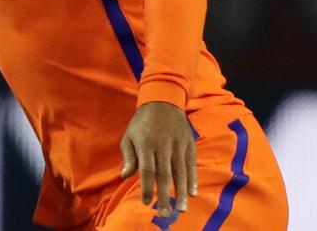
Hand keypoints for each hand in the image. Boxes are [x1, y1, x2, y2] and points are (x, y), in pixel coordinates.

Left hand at [120, 101, 197, 217]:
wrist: (162, 102)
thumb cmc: (141, 123)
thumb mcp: (129, 136)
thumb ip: (129, 157)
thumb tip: (124, 175)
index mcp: (145, 144)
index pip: (146, 170)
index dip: (146, 187)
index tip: (146, 203)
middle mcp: (162, 145)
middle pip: (164, 175)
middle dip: (164, 196)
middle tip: (164, 213)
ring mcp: (178, 145)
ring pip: (180, 172)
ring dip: (181, 192)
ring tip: (181, 209)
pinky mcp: (189, 144)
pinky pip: (191, 165)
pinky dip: (192, 180)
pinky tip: (192, 193)